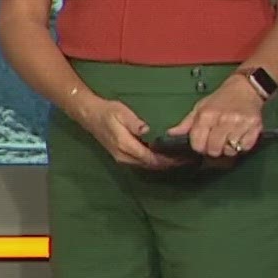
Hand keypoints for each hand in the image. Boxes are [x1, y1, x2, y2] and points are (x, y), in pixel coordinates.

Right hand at [70, 93, 185, 170]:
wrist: (90, 115)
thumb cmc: (107, 112)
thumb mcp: (121, 112)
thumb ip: (135, 123)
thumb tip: (148, 131)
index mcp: (126, 146)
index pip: (152, 158)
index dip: (168, 160)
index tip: (184, 156)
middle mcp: (125, 156)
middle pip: (152, 165)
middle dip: (169, 163)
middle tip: (188, 158)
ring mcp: (123, 158)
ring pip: (147, 165)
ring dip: (163, 163)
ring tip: (180, 158)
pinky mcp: (123, 157)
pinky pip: (143, 162)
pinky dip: (155, 161)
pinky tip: (164, 156)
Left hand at [166, 76, 264, 159]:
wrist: (245, 88)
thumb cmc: (220, 99)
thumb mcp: (200, 107)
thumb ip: (186, 124)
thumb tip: (171, 134)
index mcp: (206, 115)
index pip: (198, 144)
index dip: (199, 147)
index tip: (202, 144)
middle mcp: (223, 120)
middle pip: (214, 150)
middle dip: (213, 149)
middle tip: (216, 141)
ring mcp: (240, 124)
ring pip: (231, 151)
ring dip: (229, 148)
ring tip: (228, 137)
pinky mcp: (255, 127)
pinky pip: (246, 148)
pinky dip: (242, 146)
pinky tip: (239, 136)